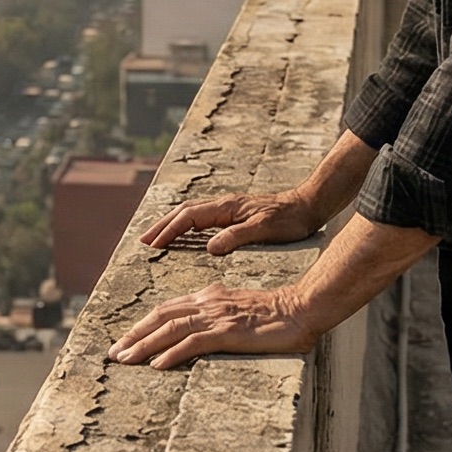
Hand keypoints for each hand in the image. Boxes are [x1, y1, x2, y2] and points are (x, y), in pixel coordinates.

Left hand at [106, 283, 318, 367]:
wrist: (303, 307)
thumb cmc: (278, 314)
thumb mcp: (241, 312)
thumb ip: (220, 318)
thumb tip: (202, 334)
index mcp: (210, 297)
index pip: (168, 309)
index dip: (143, 325)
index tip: (126, 341)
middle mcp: (208, 303)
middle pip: (160, 316)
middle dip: (133, 335)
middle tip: (113, 353)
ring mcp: (218, 317)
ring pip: (170, 329)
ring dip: (143, 345)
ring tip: (125, 360)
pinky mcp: (229, 332)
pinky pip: (192, 342)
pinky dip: (171, 353)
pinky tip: (156, 366)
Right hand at [138, 189, 328, 255]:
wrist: (309, 206)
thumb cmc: (290, 220)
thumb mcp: (264, 229)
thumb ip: (236, 236)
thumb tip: (208, 247)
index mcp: (226, 208)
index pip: (188, 217)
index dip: (168, 231)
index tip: (152, 246)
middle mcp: (223, 205)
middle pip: (183, 212)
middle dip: (162, 226)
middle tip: (142, 242)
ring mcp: (228, 209)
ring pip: (191, 214)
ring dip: (172, 225)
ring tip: (156, 239)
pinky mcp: (235, 214)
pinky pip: (202, 218)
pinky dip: (187, 226)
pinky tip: (186, 237)